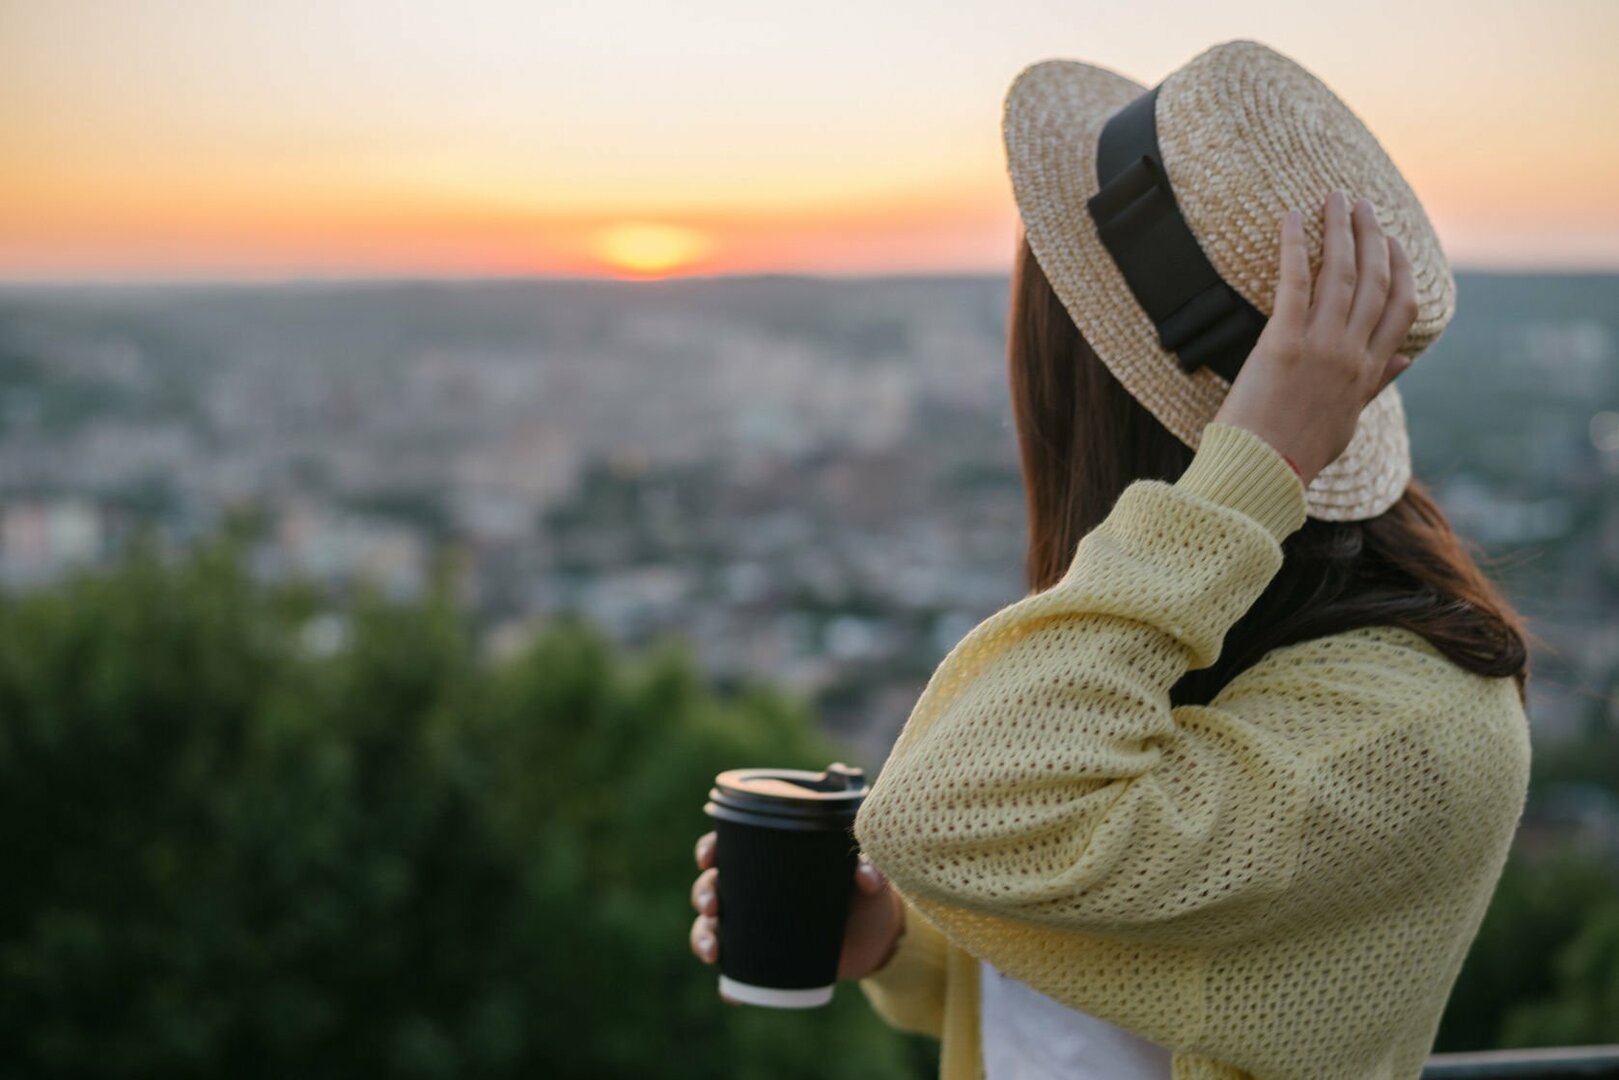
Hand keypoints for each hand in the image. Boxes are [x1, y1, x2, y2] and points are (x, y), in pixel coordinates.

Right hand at [688, 830, 905, 994]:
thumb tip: (864, 875)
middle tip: (712, 906)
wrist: (877, 939)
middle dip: (702, 894)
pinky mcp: (765, 958)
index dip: (710, 849)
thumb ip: (871, 870)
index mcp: (772, 860)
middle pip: (712, 885)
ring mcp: (756, 925)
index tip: (707, 858)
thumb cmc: (867, 895)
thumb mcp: (870, 879)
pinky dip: (730, 986)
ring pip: (713, 927)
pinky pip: (737, 973)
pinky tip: (731, 994)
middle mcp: (755, 890)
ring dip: (702, 937)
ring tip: (713, 952)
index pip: (731, 846)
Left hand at [1212, 189, 1418, 486]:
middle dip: (1373, 237)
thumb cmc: (1297, 453)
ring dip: (1341, 229)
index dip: (1401, 270)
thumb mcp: (1348, 422)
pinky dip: (1296, 244)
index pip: (1401, 310)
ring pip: (1342, 273)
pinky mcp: (1283, 341)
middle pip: (1375, 281)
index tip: (1394, 244)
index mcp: (1369, 372)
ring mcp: (1321, 345)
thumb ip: (1375, 385)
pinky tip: (1294, 217)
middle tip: (1364, 205)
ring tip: (1336, 198)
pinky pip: (1295, 281)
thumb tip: (1403, 361)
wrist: (1261, 472)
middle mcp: (1352, 353)